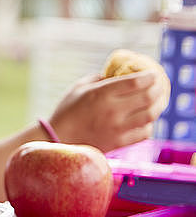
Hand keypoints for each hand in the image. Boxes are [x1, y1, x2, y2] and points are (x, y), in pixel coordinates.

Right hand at [49, 71, 165, 151]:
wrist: (58, 139)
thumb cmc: (67, 110)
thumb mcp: (79, 87)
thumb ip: (100, 79)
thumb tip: (119, 74)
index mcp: (101, 94)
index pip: (136, 82)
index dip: (150, 76)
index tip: (153, 74)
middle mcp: (112, 110)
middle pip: (148, 97)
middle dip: (159, 89)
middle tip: (159, 86)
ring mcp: (117, 128)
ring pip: (150, 115)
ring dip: (158, 106)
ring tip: (158, 101)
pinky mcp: (119, 142)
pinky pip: (144, 132)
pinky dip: (149, 124)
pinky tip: (145, 119)